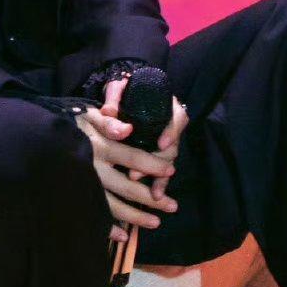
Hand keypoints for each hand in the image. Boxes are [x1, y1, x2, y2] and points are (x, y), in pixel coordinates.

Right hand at [74, 100, 178, 243]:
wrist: (39, 139)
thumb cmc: (71, 123)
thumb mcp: (89, 115)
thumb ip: (109, 122)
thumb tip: (129, 130)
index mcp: (100, 147)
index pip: (133, 157)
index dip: (153, 165)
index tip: (171, 171)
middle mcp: (94, 169)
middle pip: (128, 187)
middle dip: (152, 198)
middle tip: (173, 207)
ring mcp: (84, 186)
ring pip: (113, 206)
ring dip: (135, 216)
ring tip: (156, 223)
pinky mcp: (75, 198)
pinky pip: (93, 214)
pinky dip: (108, 228)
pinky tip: (123, 236)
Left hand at [103, 76, 189, 205]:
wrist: (122, 97)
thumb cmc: (122, 91)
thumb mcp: (118, 89)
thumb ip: (114, 98)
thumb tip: (109, 111)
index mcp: (166, 105)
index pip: (178, 118)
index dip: (172, 131)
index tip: (161, 143)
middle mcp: (169, 124)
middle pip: (173, 146)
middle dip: (156, 162)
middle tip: (136, 174)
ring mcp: (165, 141)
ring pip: (168, 161)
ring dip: (157, 176)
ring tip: (145, 189)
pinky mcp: (157, 155)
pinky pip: (163, 171)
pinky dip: (159, 183)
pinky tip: (154, 196)